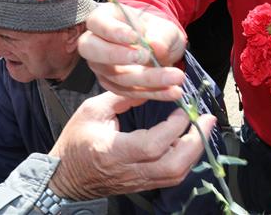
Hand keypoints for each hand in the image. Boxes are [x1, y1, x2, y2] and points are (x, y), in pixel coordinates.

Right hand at [48, 91, 215, 199]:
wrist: (63, 178)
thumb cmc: (75, 142)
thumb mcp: (92, 111)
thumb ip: (122, 97)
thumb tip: (150, 85)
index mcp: (112, 151)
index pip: (152, 146)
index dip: (173, 128)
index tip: (182, 109)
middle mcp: (128, 171)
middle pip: (172, 166)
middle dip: (195, 142)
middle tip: (207, 119)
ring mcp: (137, 181)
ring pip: (175, 175)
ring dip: (195, 151)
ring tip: (203, 128)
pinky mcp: (142, 185)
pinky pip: (171, 177)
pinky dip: (186, 160)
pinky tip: (191, 141)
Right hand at [79, 2, 186, 100]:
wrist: (162, 49)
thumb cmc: (158, 32)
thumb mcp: (165, 28)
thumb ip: (161, 35)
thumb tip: (155, 46)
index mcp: (104, 18)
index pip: (97, 22)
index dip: (113, 31)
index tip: (134, 37)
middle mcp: (96, 42)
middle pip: (91, 50)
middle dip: (118, 55)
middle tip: (145, 57)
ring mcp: (101, 66)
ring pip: (116, 75)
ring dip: (147, 78)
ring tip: (175, 77)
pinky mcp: (112, 84)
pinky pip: (129, 92)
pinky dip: (153, 92)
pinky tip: (172, 91)